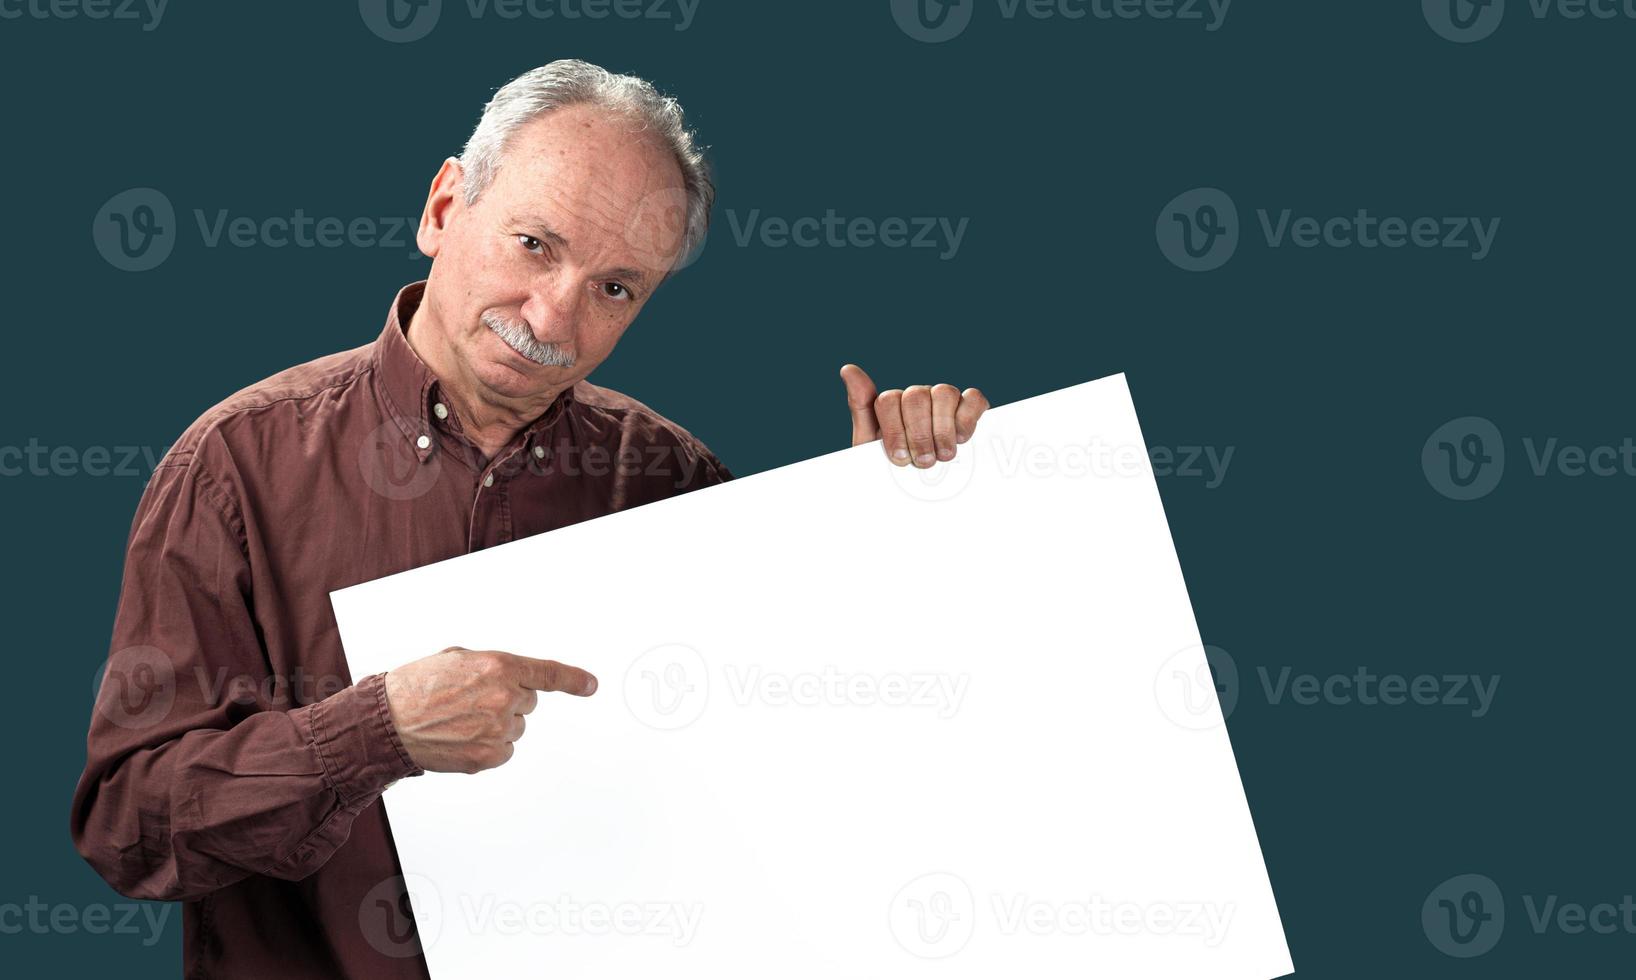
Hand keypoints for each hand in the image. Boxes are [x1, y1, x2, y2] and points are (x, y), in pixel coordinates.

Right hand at [383, 646, 597, 773]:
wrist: (387, 721)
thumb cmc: (416, 686)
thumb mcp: (456, 658)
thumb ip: (491, 665)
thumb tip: (510, 677)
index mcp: (498, 666)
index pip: (547, 674)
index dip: (573, 679)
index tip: (591, 685)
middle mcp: (503, 697)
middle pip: (528, 702)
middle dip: (506, 700)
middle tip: (470, 701)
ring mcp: (498, 729)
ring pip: (515, 727)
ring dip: (495, 724)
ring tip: (458, 720)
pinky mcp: (489, 756)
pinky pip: (505, 750)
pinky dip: (488, 747)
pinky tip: (461, 739)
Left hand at [839, 364, 988, 467]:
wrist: (917, 496)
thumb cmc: (895, 467)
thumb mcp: (870, 444)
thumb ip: (860, 406)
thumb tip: (848, 369)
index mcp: (893, 404)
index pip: (888, 400)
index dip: (894, 431)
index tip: (899, 458)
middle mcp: (918, 397)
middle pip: (916, 397)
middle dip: (919, 434)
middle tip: (923, 462)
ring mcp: (944, 400)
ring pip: (944, 393)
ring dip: (943, 429)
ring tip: (943, 454)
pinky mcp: (970, 407)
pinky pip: (973, 399)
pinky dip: (967, 417)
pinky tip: (961, 438)